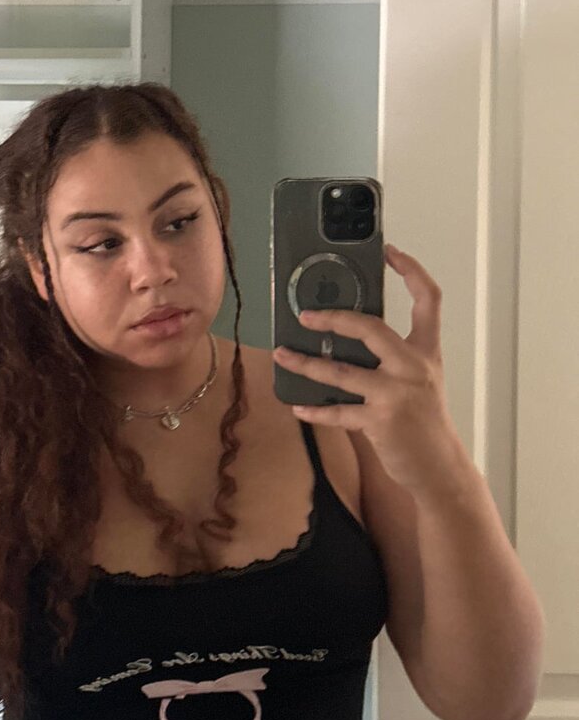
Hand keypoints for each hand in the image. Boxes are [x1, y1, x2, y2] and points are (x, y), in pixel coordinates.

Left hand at [273, 243, 462, 493]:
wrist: (439, 468)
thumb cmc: (424, 421)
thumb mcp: (419, 380)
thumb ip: (392, 357)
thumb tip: (345, 336)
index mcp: (426, 351)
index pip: (429, 299)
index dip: (412, 270)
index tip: (390, 251)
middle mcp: (413, 367)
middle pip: (371, 328)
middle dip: (333, 319)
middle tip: (305, 316)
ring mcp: (396, 395)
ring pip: (341, 372)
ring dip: (305, 364)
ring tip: (281, 355)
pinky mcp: (380, 422)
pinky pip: (338, 413)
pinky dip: (315, 410)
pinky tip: (297, 405)